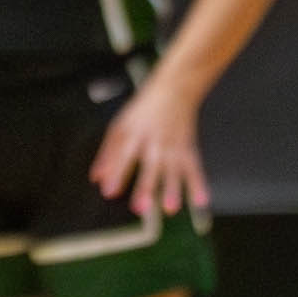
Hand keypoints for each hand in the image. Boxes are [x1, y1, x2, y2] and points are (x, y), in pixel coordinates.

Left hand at [92, 75, 208, 219]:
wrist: (175, 89)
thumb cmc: (143, 110)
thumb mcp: (120, 125)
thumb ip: (108, 153)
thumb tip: (97, 180)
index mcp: (134, 132)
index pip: (123, 154)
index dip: (116, 173)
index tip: (110, 192)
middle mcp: (154, 140)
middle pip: (150, 165)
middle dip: (146, 186)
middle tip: (141, 208)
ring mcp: (173, 145)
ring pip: (174, 169)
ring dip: (173, 189)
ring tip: (171, 208)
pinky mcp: (188, 147)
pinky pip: (195, 167)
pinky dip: (199, 184)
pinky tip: (200, 201)